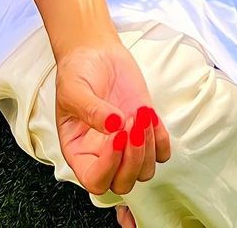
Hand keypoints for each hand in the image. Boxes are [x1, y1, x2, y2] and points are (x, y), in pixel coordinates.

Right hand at [54, 37, 171, 199]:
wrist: (96, 53)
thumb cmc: (78, 73)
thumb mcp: (74, 89)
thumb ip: (91, 110)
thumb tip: (113, 125)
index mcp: (79, 152)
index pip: (95, 180)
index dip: (109, 165)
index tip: (117, 135)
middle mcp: (103, 155)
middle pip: (123, 183)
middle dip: (133, 159)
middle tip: (132, 125)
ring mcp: (126, 144)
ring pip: (145, 171)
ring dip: (148, 148)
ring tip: (140, 115)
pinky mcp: (145, 130)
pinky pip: (162, 151)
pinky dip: (161, 138)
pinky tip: (150, 115)